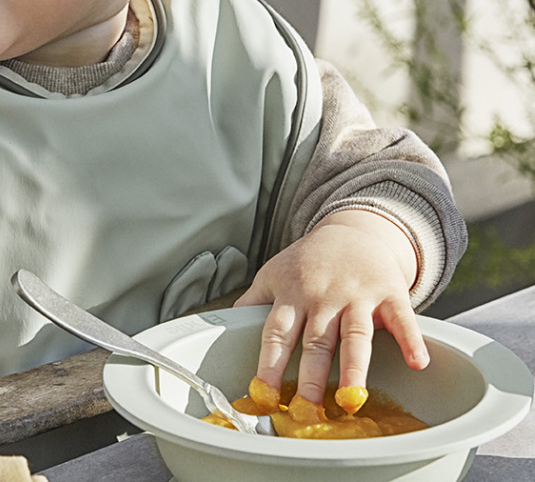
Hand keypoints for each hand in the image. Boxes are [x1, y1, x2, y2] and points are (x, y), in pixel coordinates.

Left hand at [234, 210, 428, 404]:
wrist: (351, 230)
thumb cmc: (308, 260)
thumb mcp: (274, 273)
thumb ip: (253, 300)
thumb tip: (223, 323)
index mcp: (292, 295)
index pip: (277, 333)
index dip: (268, 364)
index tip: (263, 394)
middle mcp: (322, 297)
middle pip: (315, 341)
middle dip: (310, 377)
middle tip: (307, 409)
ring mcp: (357, 295)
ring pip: (354, 335)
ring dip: (354, 368)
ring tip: (352, 398)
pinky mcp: (389, 292)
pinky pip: (402, 318)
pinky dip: (411, 339)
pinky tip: (417, 362)